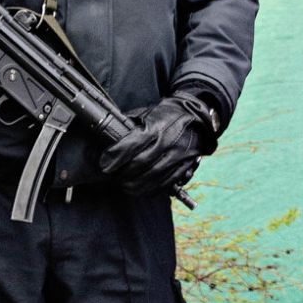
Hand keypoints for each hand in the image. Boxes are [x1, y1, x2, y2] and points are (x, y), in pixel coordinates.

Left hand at [100, 92, 214, 196]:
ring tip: (124, 185)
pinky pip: (166, 183)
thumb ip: (131, 125)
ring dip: (134, 185)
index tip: (105, 165)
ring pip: (153, 177)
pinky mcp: (185, 166)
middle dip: (123, 173)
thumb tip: (110, 138)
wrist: (198, 116)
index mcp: (158, 126)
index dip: (115, 157)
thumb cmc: (169, 114)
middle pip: (141, 163)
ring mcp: (179, 156)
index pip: (132, 144)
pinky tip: (141, 189)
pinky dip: (152, 190)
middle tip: (113, 175)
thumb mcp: (148, 113)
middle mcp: (169, 141)